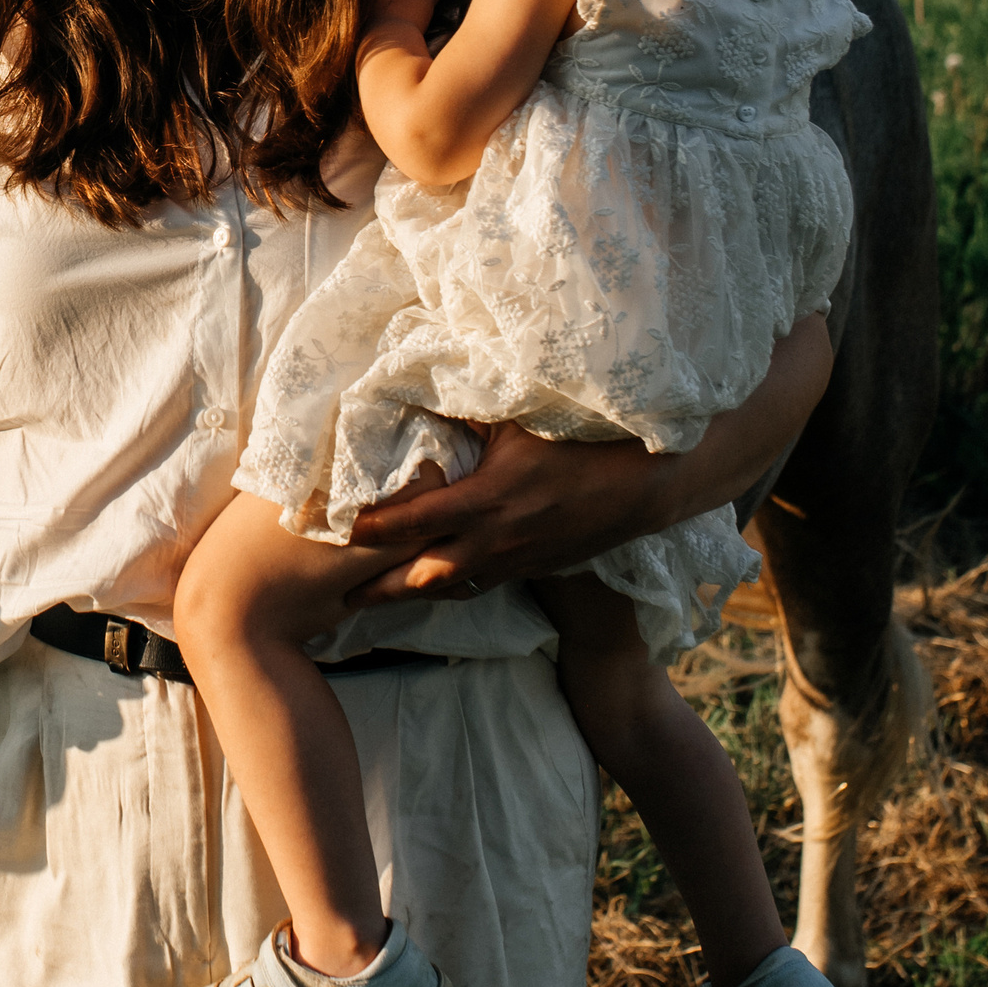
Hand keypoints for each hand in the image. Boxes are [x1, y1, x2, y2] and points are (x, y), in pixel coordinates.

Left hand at [343, 315, 831, 604]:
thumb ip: (469, 403)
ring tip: (360, 604)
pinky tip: (427, 588)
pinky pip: (484, 586)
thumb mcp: (524, 412)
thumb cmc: (590, 431)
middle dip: (373, 586)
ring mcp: (524, 560)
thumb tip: (414, 383)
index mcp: (494, 498)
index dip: (366, 528)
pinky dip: (449, 589)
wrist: (662, 478)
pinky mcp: (541, 567)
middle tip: (327, 595)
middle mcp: (504, 539)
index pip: (412, 521)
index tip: (325, 525)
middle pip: (422, 575)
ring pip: (452, 588)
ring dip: (406, 594)